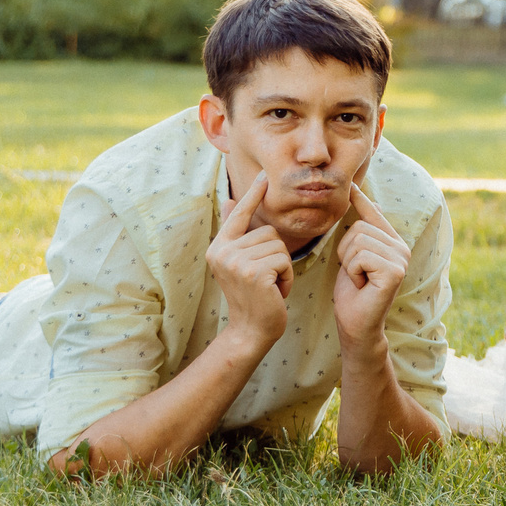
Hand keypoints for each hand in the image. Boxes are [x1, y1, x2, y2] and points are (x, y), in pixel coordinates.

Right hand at [206, 167, 293, 346]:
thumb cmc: (252, 295)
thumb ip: (235, 233)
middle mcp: (222, 252)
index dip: (253, 194)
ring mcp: (236, 262)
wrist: (251, 330)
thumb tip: (230, 201)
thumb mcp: (240, 262)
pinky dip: (287, 276)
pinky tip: (275, 291)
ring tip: (268, 286)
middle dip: (276, 256)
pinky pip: (284, 260)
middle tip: (264, 279)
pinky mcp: (254, 272)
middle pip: (269, 232)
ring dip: (282, 267)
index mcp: (218, 247)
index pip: (240, 215)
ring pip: (278, 246)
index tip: (263, 174)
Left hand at [334, 182, 410, 357]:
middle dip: (346, 251)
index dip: (361, 199)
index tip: (351, 184)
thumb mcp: (353, 258)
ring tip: (358, 280)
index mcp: (392, 242)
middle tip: (355, 274)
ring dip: (348, 263)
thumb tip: (370, 203)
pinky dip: (353, 272)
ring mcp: (401, 259)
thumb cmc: (352, 293)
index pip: (373, 214)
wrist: (356, 325)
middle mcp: (401, 247)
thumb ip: (361, 233)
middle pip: (359, 227)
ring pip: (358, 241)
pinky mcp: (395, 271)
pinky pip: (360, 256)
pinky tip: (362, 285)